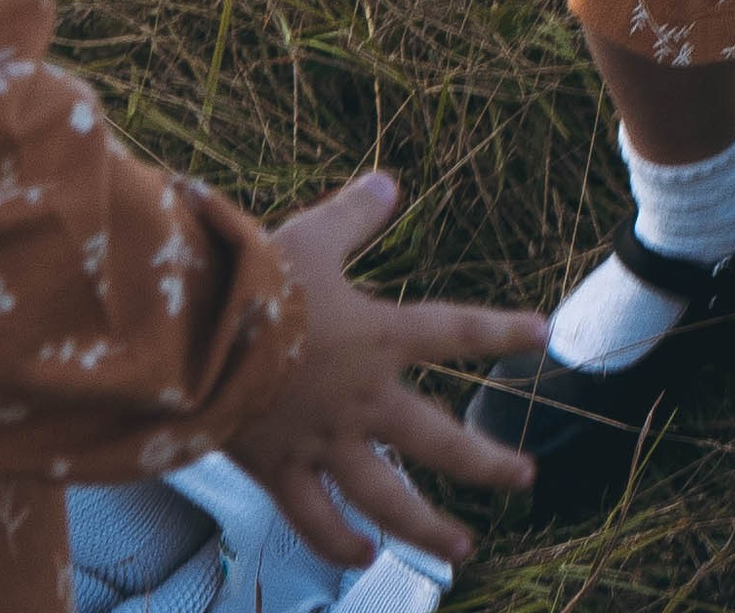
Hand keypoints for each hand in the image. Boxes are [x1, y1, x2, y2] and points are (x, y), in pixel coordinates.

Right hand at [229, 170, 549, 568]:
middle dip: (487, 463)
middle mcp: (362, 399)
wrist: (192, 335)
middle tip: (525, 478)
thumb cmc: (253, 278)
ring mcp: (323, 441)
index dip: (500, 332)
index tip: (542, 334)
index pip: (453, 330)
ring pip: (387, 497)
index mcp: (377, 337)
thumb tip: (390, 180)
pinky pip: (315, 519)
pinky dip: (338, 542)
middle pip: (439, 440)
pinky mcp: (281, 469)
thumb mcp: (311, 234)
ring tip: (462, 549)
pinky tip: (361, 555)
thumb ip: (354, 215)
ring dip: (428, 528)